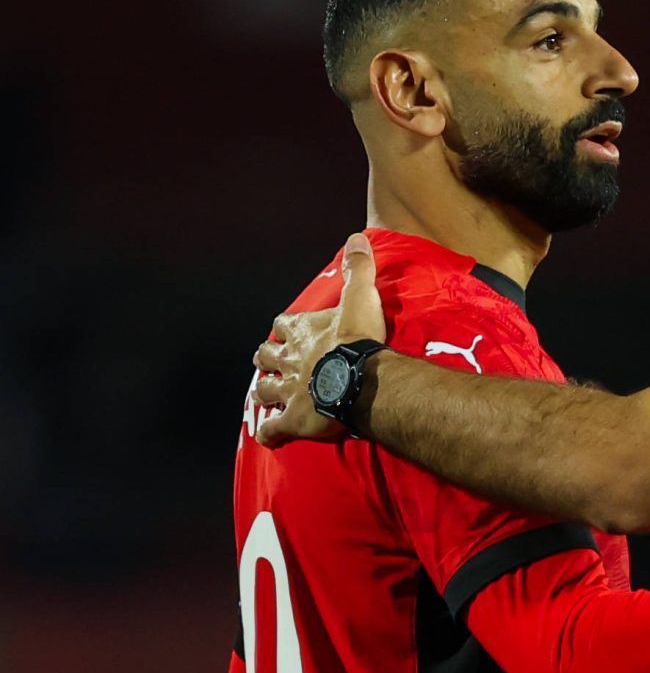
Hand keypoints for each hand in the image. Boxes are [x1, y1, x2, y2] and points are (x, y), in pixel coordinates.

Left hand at [252, 233, 387, 446]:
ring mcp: (288, 392)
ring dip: (265, 393)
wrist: (358, 379)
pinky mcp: (293, 421)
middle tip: (271, 361)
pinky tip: (270, 436)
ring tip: (267, 396)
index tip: (287, 329)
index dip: (285, 327)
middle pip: (266, 357)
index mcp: (302, 333)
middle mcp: (288, 361)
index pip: (284, 324)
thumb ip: (358, 269)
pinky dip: (270, 434)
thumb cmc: (358, 340)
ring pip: (265, 392)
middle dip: (267, 358)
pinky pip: (273, 431)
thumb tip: (357, 236)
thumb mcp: (361, 298)